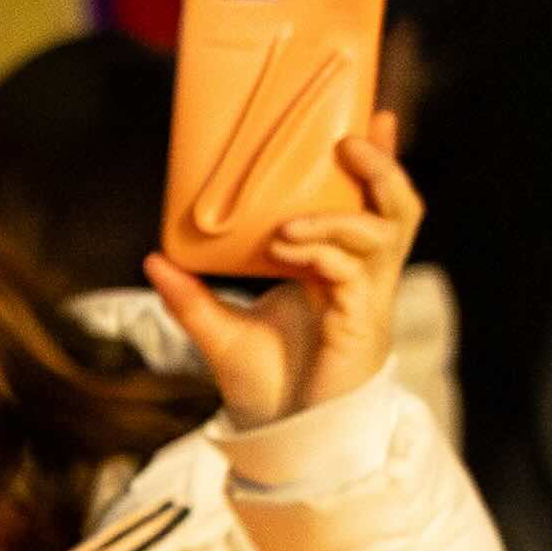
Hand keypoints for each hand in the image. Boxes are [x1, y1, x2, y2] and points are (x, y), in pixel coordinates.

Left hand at [148, 116, 414, 433]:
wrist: (279, 435)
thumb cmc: (263, 385)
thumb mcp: (216, 330)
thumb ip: (189, 295)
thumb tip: (153, 258)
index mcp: (338, 265)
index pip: (367, 201)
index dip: (377, 160)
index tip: (372, 115)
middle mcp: (361, 274)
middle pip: (398, 205)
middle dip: (382, 167)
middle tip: (348, 142)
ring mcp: (368, 296)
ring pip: (382, 232)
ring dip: (335, 217)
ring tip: (287, 225)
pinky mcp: (363, 320)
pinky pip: (353, 270)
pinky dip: (322, 251)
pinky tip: (287, 249)